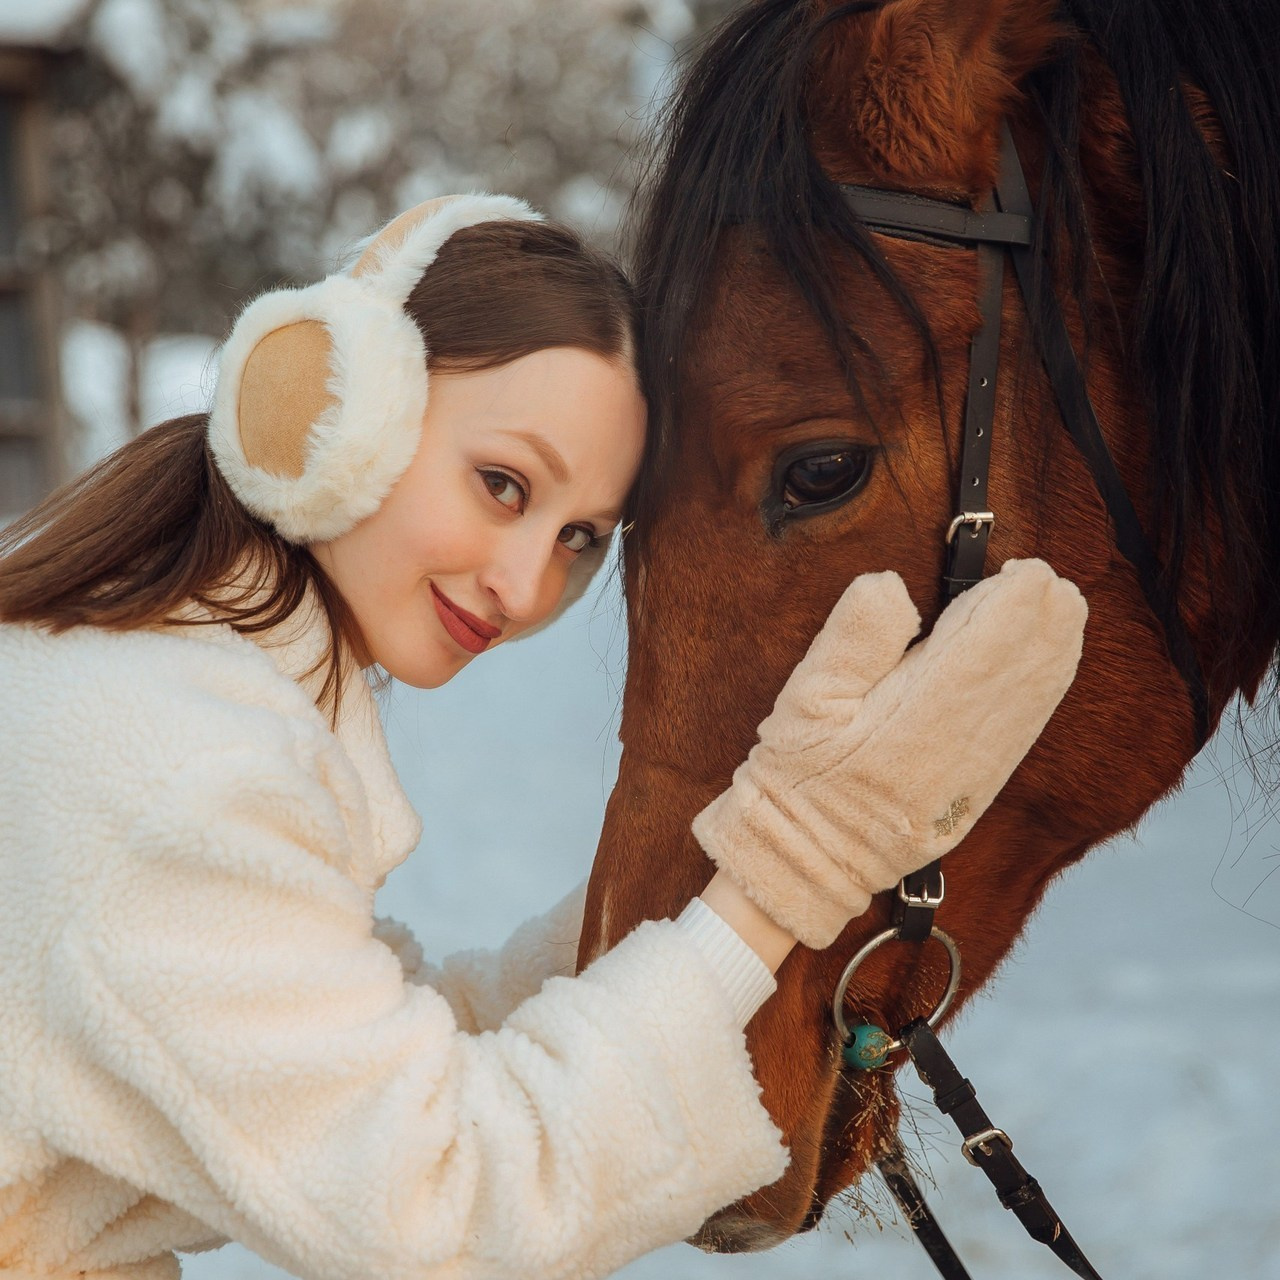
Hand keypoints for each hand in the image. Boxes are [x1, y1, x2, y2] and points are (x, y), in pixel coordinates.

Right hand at [691, 559, 1086, 949]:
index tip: (1021, 568)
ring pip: (1036, 700)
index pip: (985, 649)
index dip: (1014, 604)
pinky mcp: (981, 793)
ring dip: (1054, 646)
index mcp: (913, 722)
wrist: (808, 861)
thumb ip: (853, 637)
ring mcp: (977, 777)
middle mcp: (959, 750)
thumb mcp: (804, 699)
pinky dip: (1047, 686)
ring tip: (1055, 602)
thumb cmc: (799, 775)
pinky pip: (1028, 729)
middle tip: (1041, 575)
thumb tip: (893, 584)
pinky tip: (1051, 657)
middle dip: (1044, 618)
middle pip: (1024, 671)